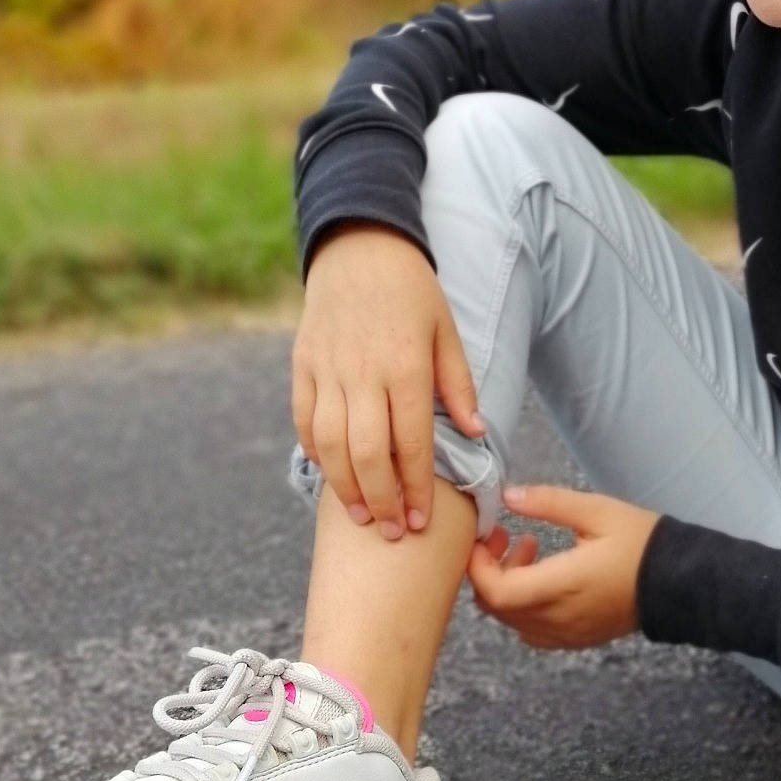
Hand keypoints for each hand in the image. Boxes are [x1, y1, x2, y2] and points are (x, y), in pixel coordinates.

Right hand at [291, 224, 485, 540]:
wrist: (359, 247)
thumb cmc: (413, 292)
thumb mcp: (447, 331)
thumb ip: (458, 384)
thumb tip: (478, 434)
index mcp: (406, 366)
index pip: (411, 442)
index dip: (415, 488)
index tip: (422, 522)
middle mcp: (363, 372)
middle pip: (367, 453)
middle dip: (382, 501)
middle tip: (394, 534)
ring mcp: (327, 369)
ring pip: (329, 444)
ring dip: (345, 487)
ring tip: (362, 517)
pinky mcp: (302, 364)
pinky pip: (304, 419)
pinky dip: (314, 452)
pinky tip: (330, 475)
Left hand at [465, 484, 660, 648]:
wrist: (679, 582)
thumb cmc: (641, 543)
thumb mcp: (597, 511)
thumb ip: (549, 502)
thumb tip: (508, 495)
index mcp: (561, 585)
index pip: (496, 592)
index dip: (477, 566)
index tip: (484, 536)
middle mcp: (558, 617)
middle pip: (495, 608)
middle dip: (487, 571)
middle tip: (503, 536)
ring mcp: (565, 634)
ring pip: (510, 620)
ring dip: (506, 586)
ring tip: (527, 549)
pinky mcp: (575, 639)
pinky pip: (531, 630)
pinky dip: (522, 606)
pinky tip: (542, 578)